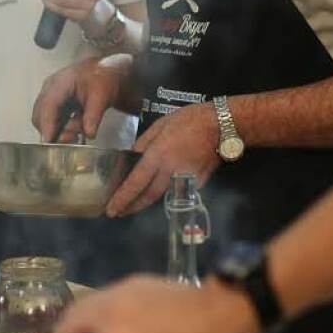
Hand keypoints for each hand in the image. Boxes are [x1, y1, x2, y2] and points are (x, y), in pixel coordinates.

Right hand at [31, 54, 132, 142]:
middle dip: (55, 131)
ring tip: (79, 129)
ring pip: (45, 121)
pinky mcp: (54, 106)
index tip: (48, 141)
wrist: (103, 73)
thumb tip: (89, 133)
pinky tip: (77, 127)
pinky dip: (63, 128)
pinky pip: (52, 122)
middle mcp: (49, 90)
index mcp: (60, 82)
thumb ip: (94, 115)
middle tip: (74, 137)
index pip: (48, 105)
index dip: (46, 124)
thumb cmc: (101, 78)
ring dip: (60, 131)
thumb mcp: (102, 96)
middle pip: (40, 116)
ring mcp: (50, 97)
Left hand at [107, 101, 218, 216]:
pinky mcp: (198, 182)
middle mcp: (170, 171)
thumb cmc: (190, 119)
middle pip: (148, 196)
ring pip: (161, 195)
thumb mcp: (161, 124)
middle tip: (118, 213)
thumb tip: (134, 156)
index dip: (122, 198)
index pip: (136, 182)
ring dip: (145, 202)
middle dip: (131, 207)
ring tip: (133, 205)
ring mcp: (185, 178)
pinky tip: (158, 190)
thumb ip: (145, 142)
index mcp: (158, 155)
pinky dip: (165, 192)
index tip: (111, 210)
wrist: (221, 125)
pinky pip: (177, 189)